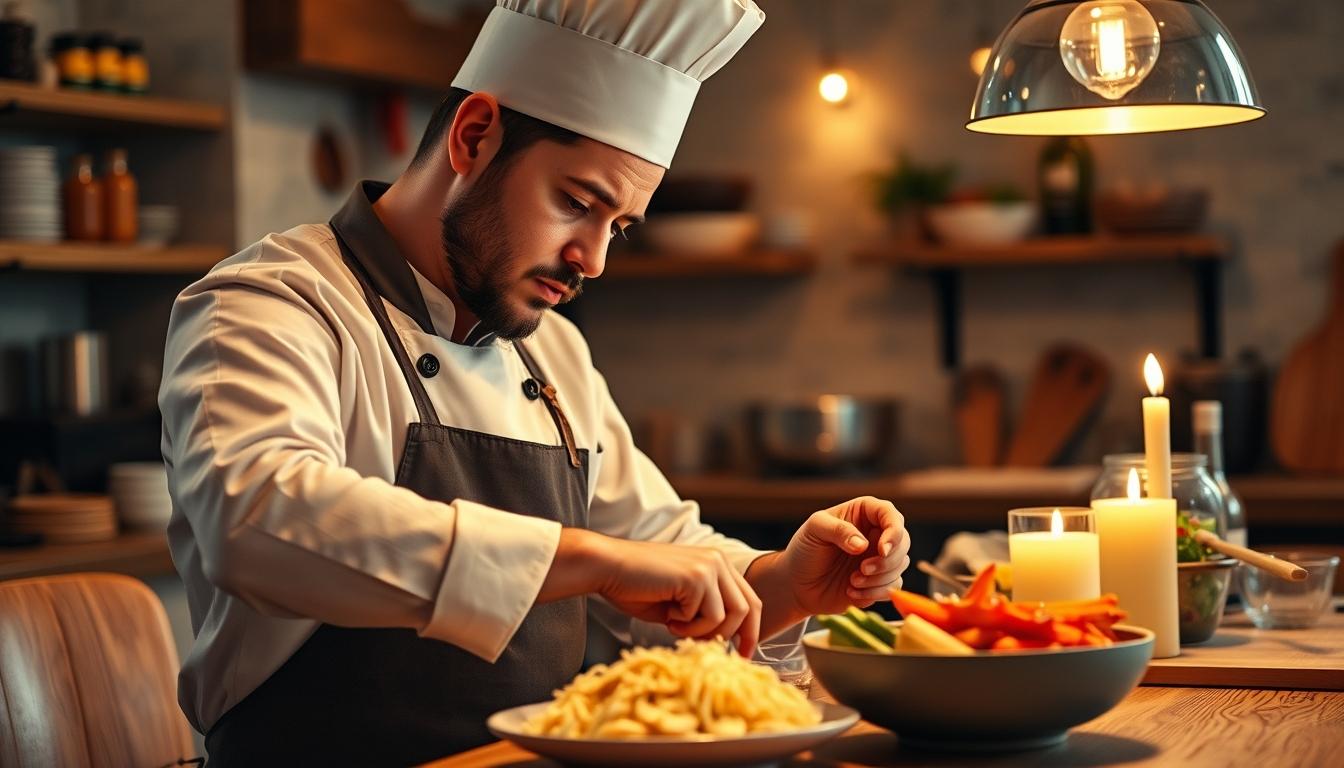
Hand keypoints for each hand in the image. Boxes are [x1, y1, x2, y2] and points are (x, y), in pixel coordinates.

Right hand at [541, 530, 762, 656]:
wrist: (607, 567)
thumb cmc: (635, 586)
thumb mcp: (678, 603)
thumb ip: (703, 615)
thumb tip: (726, 642)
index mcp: (716, 564)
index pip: (749, 599)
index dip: (751, 630)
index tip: (744, 654)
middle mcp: (718, 561)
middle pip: (748, 608)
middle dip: (734, 636)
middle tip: (714, 652)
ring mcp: (709, 567)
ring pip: (728, 616)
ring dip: (701, 630)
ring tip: (674, 624)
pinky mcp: (697, 577)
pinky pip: (706, 616)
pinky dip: (686, 625)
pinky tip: (667, 614)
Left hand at [779, 496, 910, 613]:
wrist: (797, 584)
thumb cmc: (804, 550)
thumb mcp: (814, 530)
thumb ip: (838, 530)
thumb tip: (862, 544)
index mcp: (863, 513)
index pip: (890, 514)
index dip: (894, 531)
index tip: (882, 550)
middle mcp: (876, 534)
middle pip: (903, 541)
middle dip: (886, 560)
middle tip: (862, 569)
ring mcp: (879, 558)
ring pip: (900, 566)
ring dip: (879, 578)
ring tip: (852, 581)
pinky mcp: (879, 581)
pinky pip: (893, 588)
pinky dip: (875, 593)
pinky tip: (851, 593)